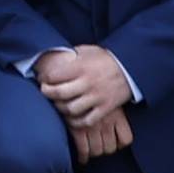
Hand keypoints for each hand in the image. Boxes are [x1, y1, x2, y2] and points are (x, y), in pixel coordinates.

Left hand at [32, 39, 133, 158]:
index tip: (42, 78)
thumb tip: (54, 59)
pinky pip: (86, 120)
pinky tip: (72, 117)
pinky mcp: (105, 108)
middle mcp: (88, 83)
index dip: (44, 78)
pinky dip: (76, 121)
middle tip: (45, 92)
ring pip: (71, 109)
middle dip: (47, 93)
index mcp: (81, 67)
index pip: (54, 75)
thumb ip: (72, 55)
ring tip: (59, 104)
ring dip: (61, 108)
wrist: (131, 69)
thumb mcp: (88, 51)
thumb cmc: (106, 59)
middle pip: (59, 93)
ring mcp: (97, 97)